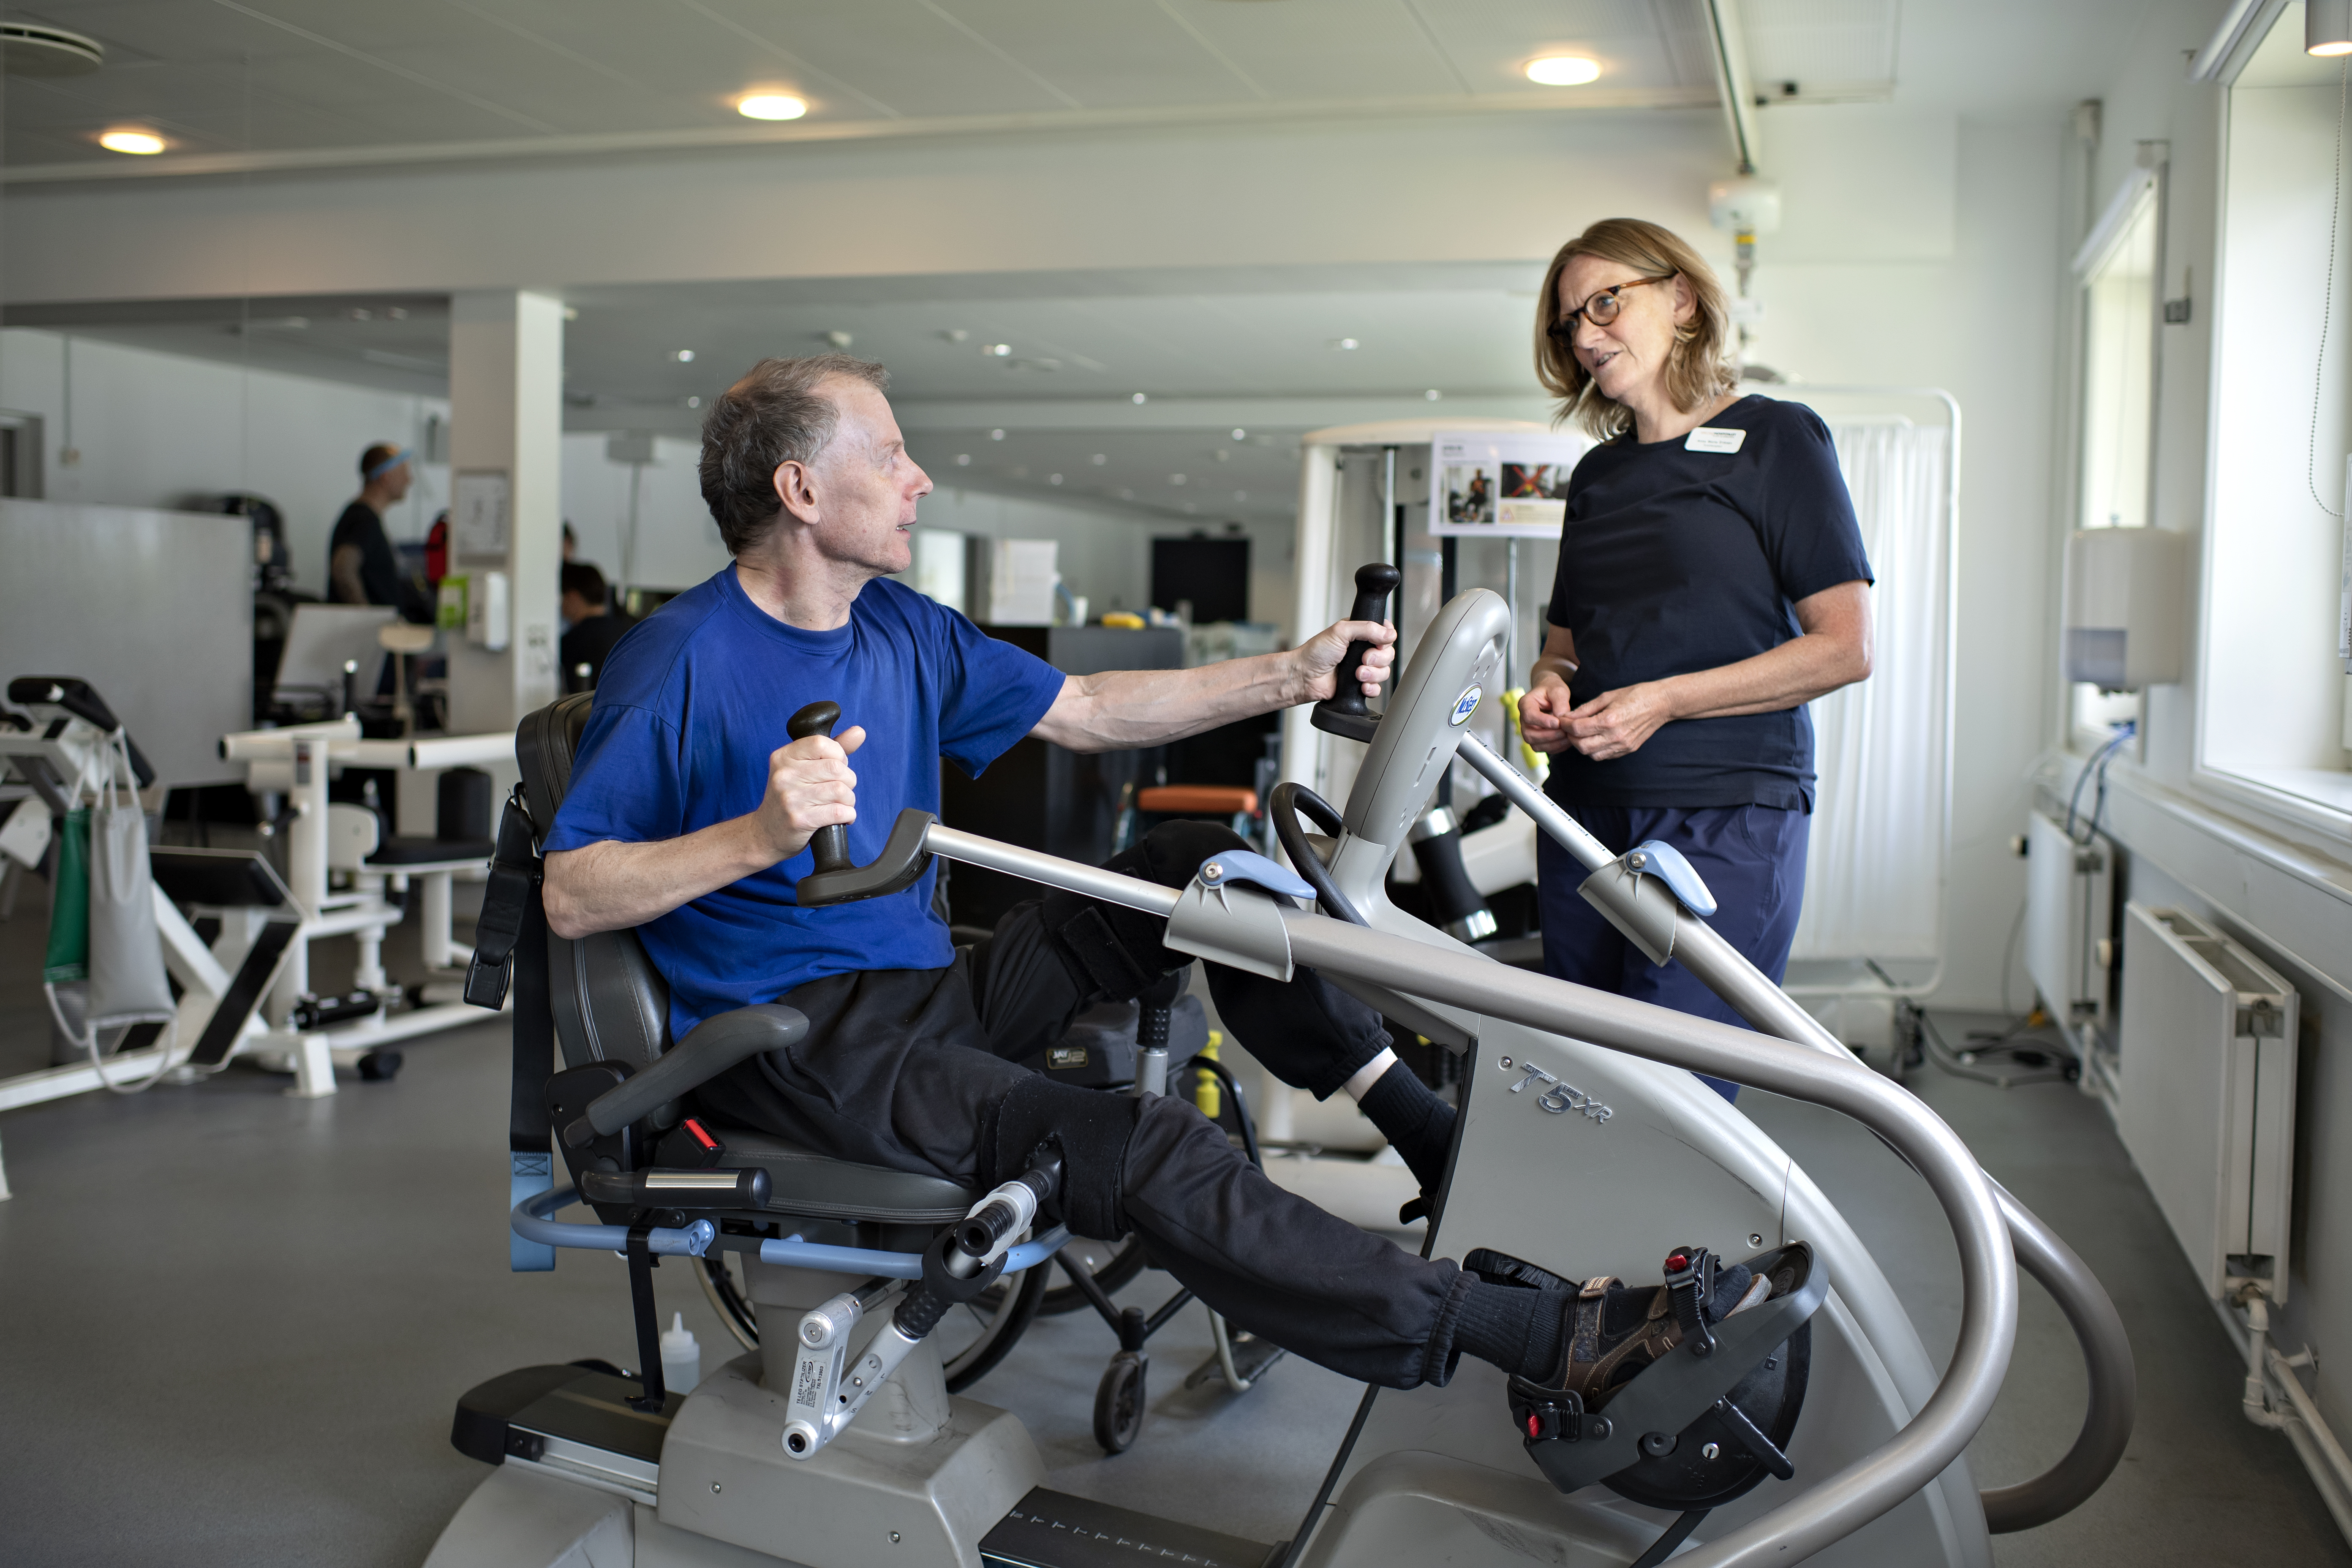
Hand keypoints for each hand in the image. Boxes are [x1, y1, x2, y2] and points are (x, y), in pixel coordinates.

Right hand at [751, 725, 865, 863]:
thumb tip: (859, 731)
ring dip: (849, 800)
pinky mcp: (799, 819)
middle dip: (848, 780)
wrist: (766, 833)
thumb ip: (833, 748)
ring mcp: (790, 798)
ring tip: (841, 804)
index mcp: (784, 756)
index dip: (839, 755)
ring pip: (840, 790)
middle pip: (836, 768)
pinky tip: (841, 817)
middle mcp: (784, 775)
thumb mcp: (803, 768)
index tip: (836, 767)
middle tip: (840, 790)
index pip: (822, 743)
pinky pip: (839, 812)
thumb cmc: (790, 798)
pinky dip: (848, 815)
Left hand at [1294, 618, 1397, 701]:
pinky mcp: (1359, 685)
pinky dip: (1371, 688)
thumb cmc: (1315, 653)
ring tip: (1357, 674)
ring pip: (1384, 672)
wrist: (1304, 677)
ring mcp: (1362, 668)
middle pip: (1388, 654)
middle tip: (1363, 659)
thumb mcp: (1340, 631)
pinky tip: (1361, 686)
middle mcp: (1362, 650)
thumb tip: (1389, 634)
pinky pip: (1377, 688)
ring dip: (1373, 674)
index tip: (1377, 643)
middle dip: (1378, 659)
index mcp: (1359, 634)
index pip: (1385, 634)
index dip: (1385, 640)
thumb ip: (1367, 628)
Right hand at [1517, 677, 1577, 754]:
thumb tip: (1561, 719)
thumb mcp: (1559, 690)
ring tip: (1567, 737)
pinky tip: (1566, 741)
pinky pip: (1542, 748)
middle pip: (1529, 734)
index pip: (1529, 716)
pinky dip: (1554, 747)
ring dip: (1552, 744)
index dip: (1542, 722)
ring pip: (1535, 744)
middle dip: (1548, 736)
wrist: (1550, 693)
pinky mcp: (1536, 738)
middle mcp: (1524, 719)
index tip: (1557, 723)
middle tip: (1565, 732)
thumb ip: (1560, 703)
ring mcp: (1529, 730)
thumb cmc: (1552, 689)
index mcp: (1526, 704)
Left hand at [1562, 683, 1676, 760]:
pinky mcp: (1628, 750)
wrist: (1660, 703)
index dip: (1566, 725)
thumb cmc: (1635, 695)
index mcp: (1609, 720)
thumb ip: (1586, 708)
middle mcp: (1616, 736)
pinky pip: (1605, 756)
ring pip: (1592, 754)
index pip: (1578, 729)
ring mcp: (1623, 745)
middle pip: (1582, 746)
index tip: (1563, 720)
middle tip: (1569, 728)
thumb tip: (1568, 716)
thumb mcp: (1607, 696)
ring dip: (1582, 745)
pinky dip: (1595, 750)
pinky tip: (1595, 739)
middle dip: (1571, 737)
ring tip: (1581, 734)